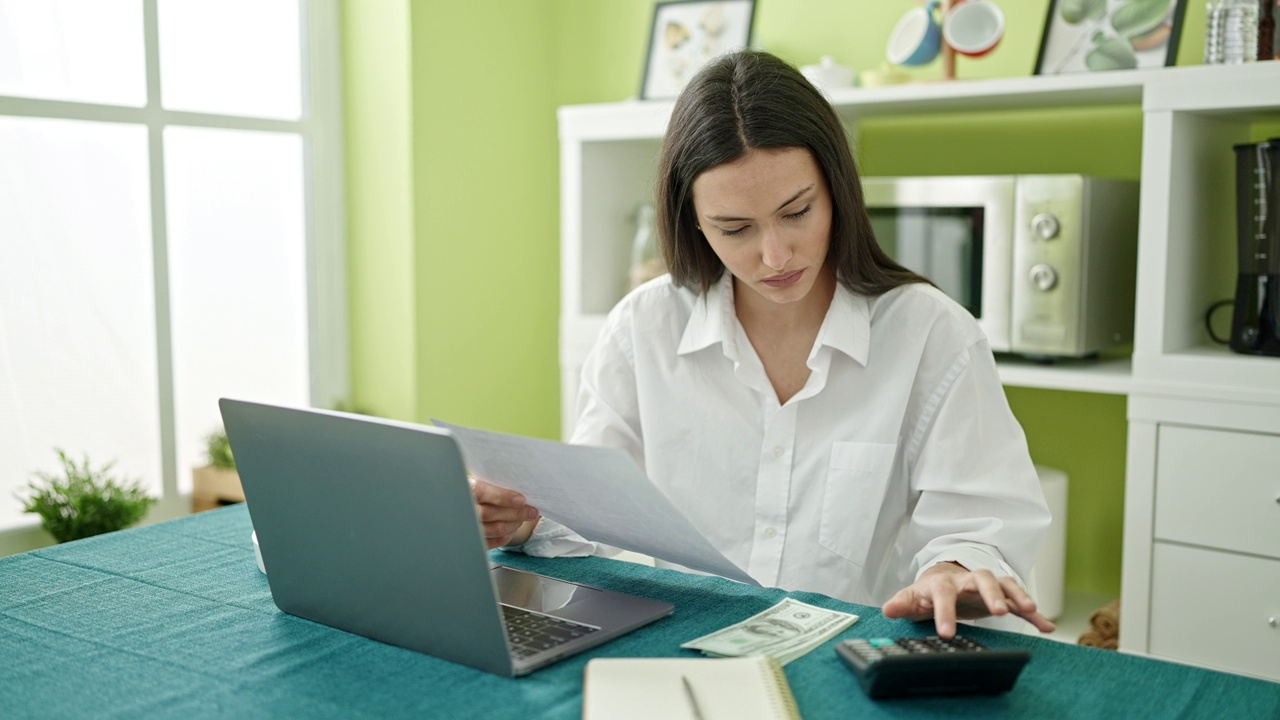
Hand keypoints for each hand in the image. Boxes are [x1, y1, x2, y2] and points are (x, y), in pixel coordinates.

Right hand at [470, 477, 539, 549]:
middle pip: (489, 514)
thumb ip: (498, 484)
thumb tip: (522, 489)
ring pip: (494, 529)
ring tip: (523, 518)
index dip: (502, 497)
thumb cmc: (483, 491)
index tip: (521, 500)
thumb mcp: (487, 482)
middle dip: (515, 513)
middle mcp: (464, 509)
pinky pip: (495, 541)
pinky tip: (513, 527)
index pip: (481, 492)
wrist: (472, 504)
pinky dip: (508, 535)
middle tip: (531, 511)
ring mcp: (468, 527)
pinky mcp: (475, 541)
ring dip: (514, 524)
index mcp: (466, 489)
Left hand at [881, 562, 1055, 637]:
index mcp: (944, 583)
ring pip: (1005, 584)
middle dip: (990, 594)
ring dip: (1017, 595)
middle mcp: (968, 580)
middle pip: (982, 580)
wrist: (945, 578)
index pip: (943, 594)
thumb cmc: (928, 591)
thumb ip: (902, 603)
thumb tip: (887, 609)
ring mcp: (987, 586)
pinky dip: (1034, 614)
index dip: (945, 612)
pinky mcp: (1001, 596)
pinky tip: (1047, 627)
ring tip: (1030, 610)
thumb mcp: (913, 597)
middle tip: (999, 612)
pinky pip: (1020, 603)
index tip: (946, 633)